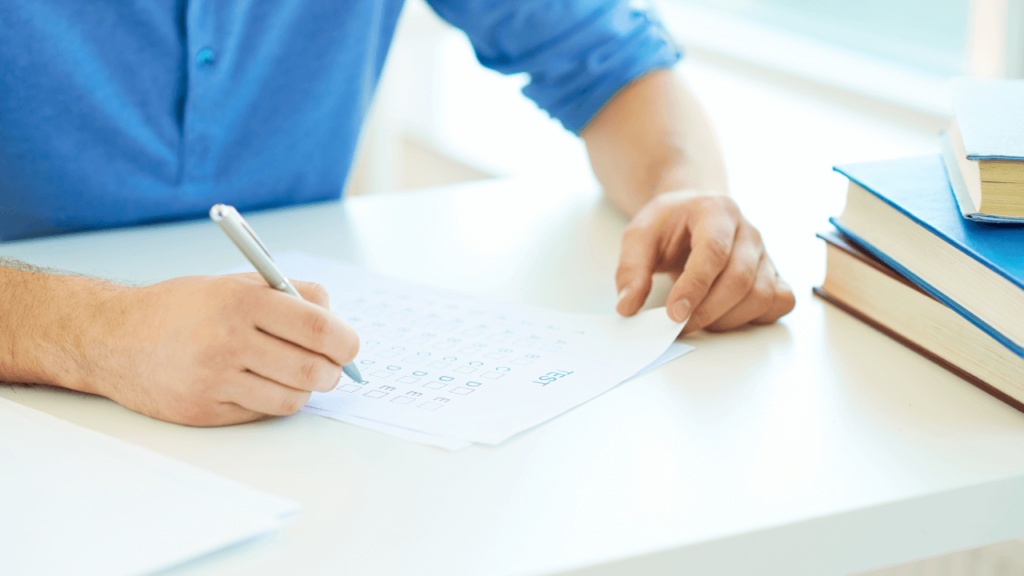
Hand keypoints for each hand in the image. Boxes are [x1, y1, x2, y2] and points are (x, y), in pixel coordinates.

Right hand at [84, 273, 358, 425]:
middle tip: (331, 367)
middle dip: (333, 371)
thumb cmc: (182, 307)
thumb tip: (336, 321)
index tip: (349, 346)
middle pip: (312, 368)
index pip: (317, 326)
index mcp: (240, 301)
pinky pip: (263, 412)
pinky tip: (261, 384)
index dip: (345, 341)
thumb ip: (288, 294)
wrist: (114, 338)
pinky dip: (273, 401)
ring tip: (295, 374)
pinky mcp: (205, 410)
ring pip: (292, 397)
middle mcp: (228, 340)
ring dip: (305, 388)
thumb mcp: (234, 283)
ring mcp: (215, 379)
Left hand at [614, 191, 794, 333]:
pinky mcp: (773, 273)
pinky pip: (780, 302)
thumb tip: (627, 307)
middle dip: (707, 310)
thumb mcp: (639, 236)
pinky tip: (727, 316)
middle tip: (679, 325)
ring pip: (762, 295)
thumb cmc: (670, 224)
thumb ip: (630, 270)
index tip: (674, 314)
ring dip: (728, 319)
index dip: (695, 287)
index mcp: (716, 211)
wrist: (694, 212)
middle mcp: (748, 231)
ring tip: (698, 320)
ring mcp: (765, 253)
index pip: (714, 251)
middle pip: (740, 278)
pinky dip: (756, 317)